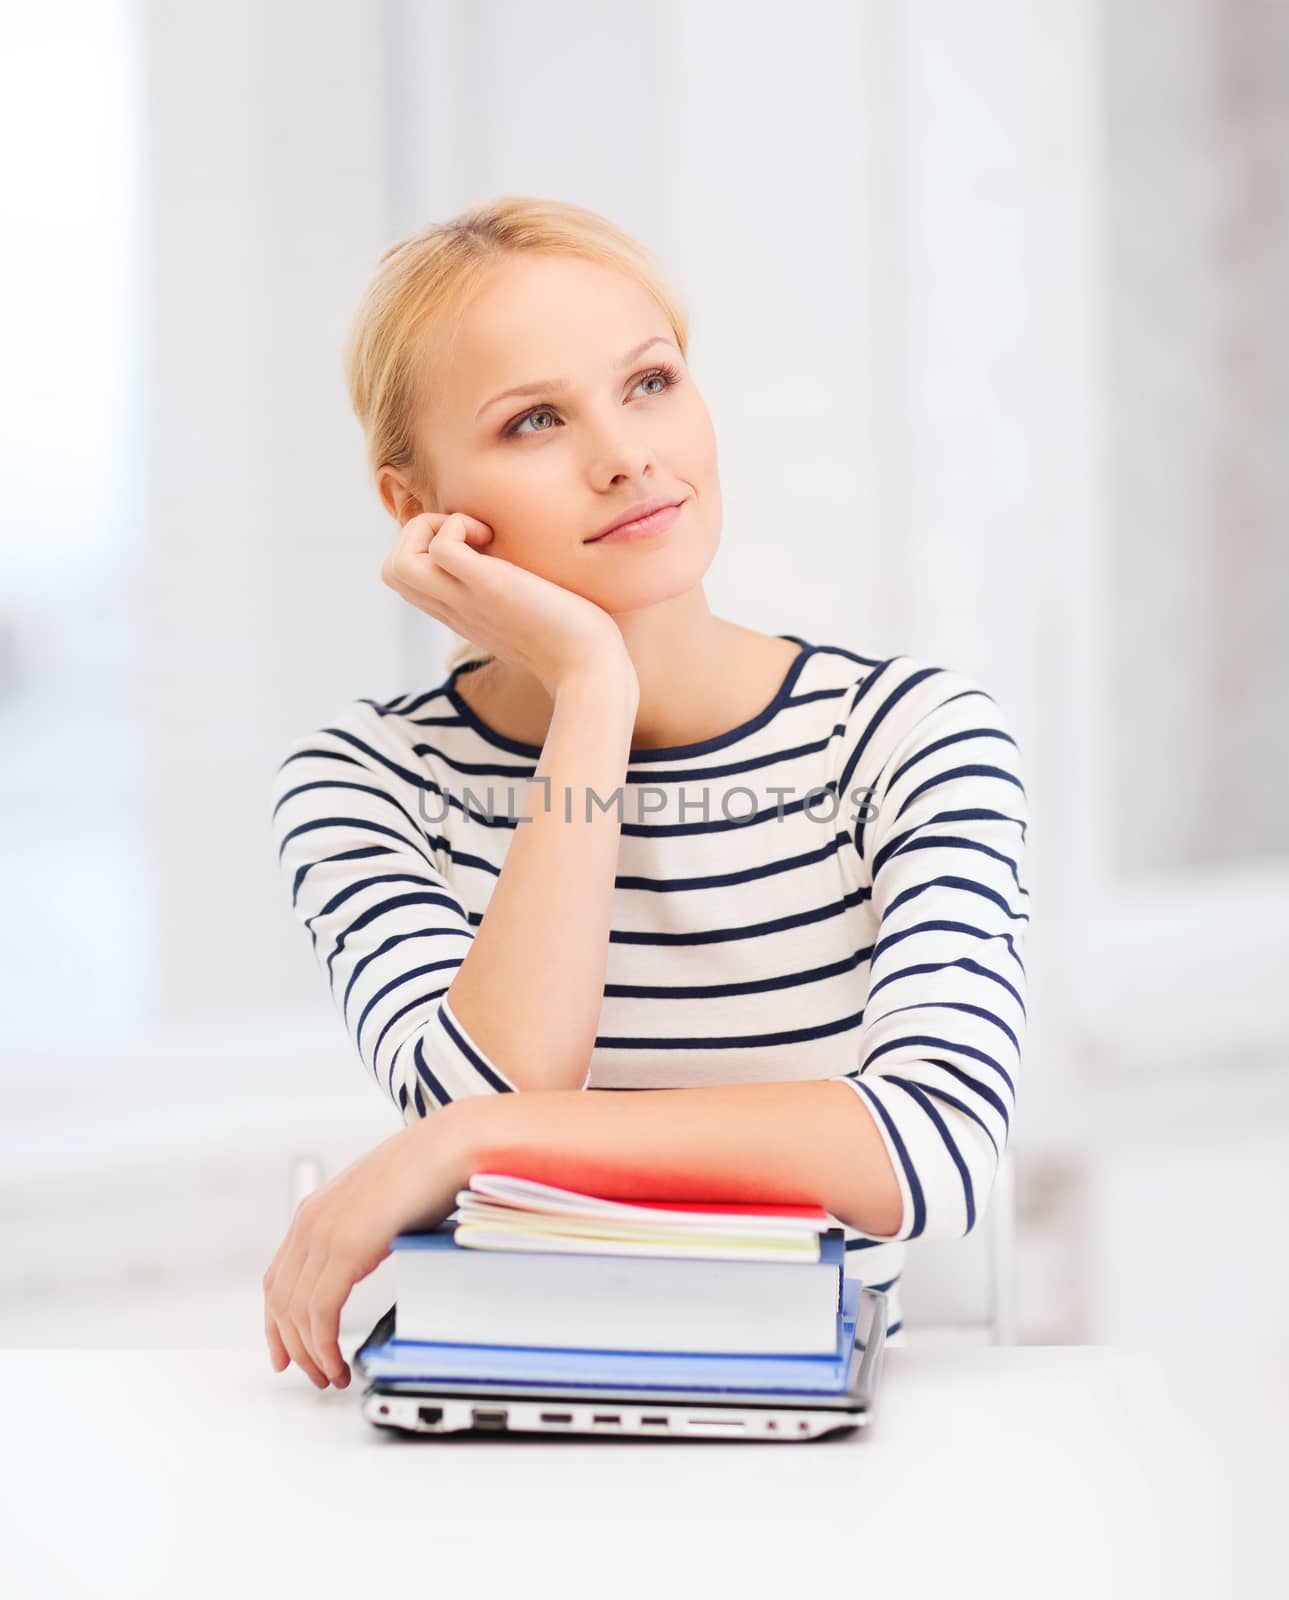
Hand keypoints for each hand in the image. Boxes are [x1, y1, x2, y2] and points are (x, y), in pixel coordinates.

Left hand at [262, 1115, 467, 1389]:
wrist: (448, 1147)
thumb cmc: (427, 1172)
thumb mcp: (380, 1207)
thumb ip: (362, 1231)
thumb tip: (368, 1260)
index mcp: (316, 1211)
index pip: (278, 1280)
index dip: (276, 1323)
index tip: (286, 1352)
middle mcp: (310, 1222)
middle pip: (280, 1302)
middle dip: (293, 1347)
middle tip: (314, 1374)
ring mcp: (324, 1234)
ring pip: (296, 1313)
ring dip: (311, 1354)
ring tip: (331, 1376)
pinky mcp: (344, 1248)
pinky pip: (319, 1312)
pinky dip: (325, 1345)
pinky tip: (338, 1362)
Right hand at [380, 509, 634, 698]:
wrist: (591, 668)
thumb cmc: (574, 641)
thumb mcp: (530, 611)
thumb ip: (513, 592)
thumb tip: (521, 566)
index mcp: (460, 613)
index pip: (409, 579)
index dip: (428, 548)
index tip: (474, 544)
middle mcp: (454, 608)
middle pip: (392, 570)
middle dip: (418, 534)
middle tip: (469, 535)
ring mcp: (465, 600)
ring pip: (397, 564)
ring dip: (429, 530)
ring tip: (477, 534)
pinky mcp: (487, 589)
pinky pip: (441, 547)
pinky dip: (459, 527)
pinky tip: (494, 538)